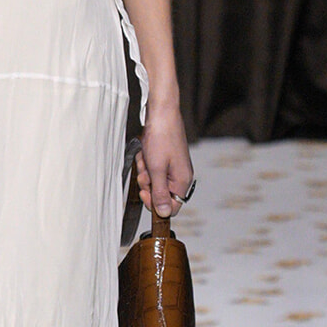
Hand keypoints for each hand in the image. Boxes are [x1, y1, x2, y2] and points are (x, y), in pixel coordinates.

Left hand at [135, 98, 193, 217]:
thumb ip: (160, 193)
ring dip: (145, 171)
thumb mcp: (157, 169)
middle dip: (148, 183)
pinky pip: (153, 168)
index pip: (172, 207)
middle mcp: (180, 175)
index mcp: (182, 181)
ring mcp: (173, 166)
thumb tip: (165, 214)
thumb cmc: (161, 138)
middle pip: (160, 193)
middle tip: (144, 172)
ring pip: (154, 180)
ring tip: (145, 158)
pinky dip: (146, 162)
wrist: (162, 113)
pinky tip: (146, 152)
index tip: (144, 193)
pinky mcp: (166, 158)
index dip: (155, 204)